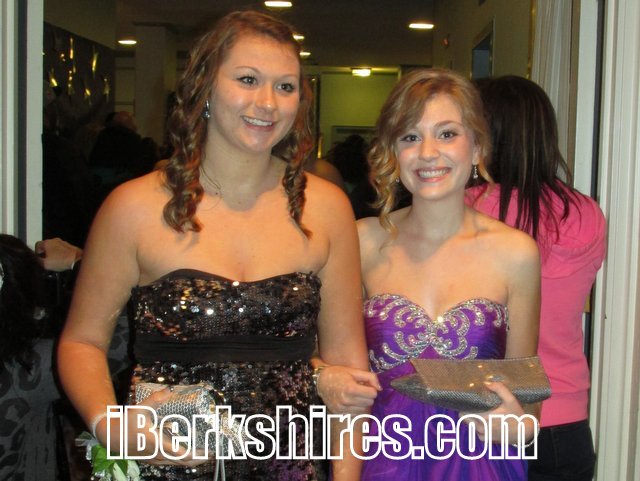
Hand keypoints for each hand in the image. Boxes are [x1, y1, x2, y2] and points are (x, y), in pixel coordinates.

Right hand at [34, 238, 81, 271]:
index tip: (39, 258)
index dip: (37, 252)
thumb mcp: (45, 264)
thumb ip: (38, 260)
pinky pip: (61, 249)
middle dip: (45, 253)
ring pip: (54, 248)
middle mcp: (55, 240)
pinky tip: (61, 261)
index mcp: (47, 242)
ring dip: (53, 254)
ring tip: (55, 262)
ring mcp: (63, 243)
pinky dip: (60, 254)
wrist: (77, 260)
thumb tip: (36, 259)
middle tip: (47, 261)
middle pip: (46, 246)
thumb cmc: (62, 261)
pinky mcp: (69, 246)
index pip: (37, 245)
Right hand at [96, 388, 211, 466]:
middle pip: (181, 461)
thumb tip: (169, 390)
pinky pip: (170, 463)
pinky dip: (181, 460)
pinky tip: (189, 455)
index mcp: (155, 442)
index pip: (178, 452)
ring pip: (176, 464)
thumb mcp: (141, 408)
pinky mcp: (152, 459)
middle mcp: (156, 453)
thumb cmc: (126, 422)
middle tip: (211, 454)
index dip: (193, 454)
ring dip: (190, 461)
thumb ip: (155, 399)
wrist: (111, 437)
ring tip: (204, 455)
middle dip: (197, 459)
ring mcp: (154, 458)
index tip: (206, 451)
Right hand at [316, 365, 380, 414]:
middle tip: (361, 389)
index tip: (365, 385)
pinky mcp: (339, 413)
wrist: (320, 381)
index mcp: (351, 389)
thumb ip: (370, 377)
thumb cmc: (338, 374)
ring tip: (356, 394)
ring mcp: (342, 408)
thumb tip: (380, 388)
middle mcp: (346, 400)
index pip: (373, 394)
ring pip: (364, 409)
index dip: (372, 388)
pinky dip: (356, 407)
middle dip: (368, 395)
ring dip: (363, 402)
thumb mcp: (354, 371)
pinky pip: (355, 413)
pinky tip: (350, 400)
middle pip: (370, 402)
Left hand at [461, 381, 536, 443]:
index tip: (468, 401)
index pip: (463, 413)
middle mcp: (481, 428)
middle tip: (474, 406)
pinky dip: (479, 428)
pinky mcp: (487, 441)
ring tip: (481, 413)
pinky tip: (487, 422)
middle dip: (467, 412)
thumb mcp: (510, 399)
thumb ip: (499, 389)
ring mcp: (484, 435)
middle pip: (464, 419)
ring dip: (473, 420)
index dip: (464, 407)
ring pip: (470, 426)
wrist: (524, 433)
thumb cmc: (517, 415)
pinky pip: (477, 433)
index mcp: (484, 417)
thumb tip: (486, 383)